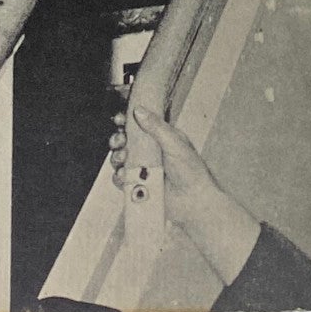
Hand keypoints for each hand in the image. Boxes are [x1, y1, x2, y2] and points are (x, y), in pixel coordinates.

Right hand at [108, 100, 260, 283]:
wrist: (193, 201)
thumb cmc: (191, 170)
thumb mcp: (175, 143)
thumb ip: (156, 127)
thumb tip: (138, 110)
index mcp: (159, 138)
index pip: (139, 125)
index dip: (127, 120)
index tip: (120, 119)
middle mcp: (149, 152)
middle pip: (125, 141)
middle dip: (118, 139)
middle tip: (120, 141)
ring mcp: (142, 169)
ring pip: (120, 159)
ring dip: (117, 157)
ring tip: (123, 158)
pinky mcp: (137, 185)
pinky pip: (121, 179)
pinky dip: (119, 176)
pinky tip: (124, 175)